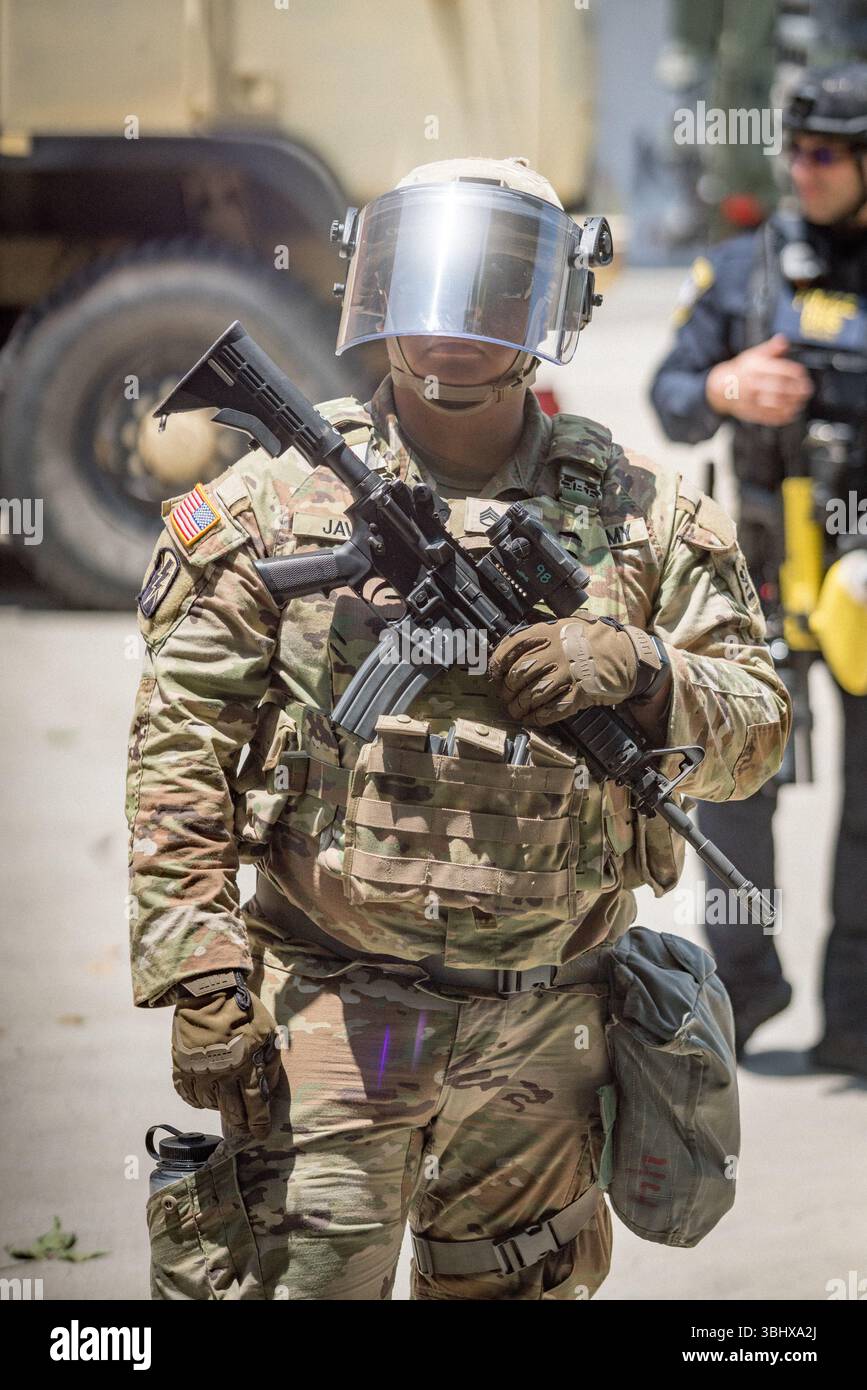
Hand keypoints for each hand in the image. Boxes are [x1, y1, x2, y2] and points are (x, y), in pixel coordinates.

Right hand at [171, 974, 281, 1138]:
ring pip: (210, 1104)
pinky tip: (203, 1097)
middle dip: (240, 1124)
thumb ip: (271, 1061)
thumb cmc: (243, 1010)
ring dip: (219, 1107)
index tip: (260, 1134)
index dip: (258, 1122)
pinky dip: (195, 1100)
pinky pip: (187, 1094)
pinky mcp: (182, 1066)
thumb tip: (270, 1086)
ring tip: (224, 1103)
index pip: (255, 1103)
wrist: (209, 992)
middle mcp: (223, 1074)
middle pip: (232, 1110)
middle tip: (244, 1131)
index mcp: (246, 1065)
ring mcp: (200, 1072)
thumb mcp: (268, 1032)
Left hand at [489, 613, 661, 724]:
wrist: (627, 653)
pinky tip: (532, 719)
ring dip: (520, 706)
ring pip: (532, 695)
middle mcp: (553, 653)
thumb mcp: (565, 626)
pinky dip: (538, 717)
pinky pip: (552, 709)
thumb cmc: (594, 639)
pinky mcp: (579, 693)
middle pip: (518, 676)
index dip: (497, 666)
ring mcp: (567, 674)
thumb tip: (512, 650)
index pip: (509, 649)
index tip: (494, 676)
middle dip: (508, 691)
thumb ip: (540, 637)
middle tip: (506, 697)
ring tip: (517, 711)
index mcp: (546, 634)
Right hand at [705, 334, 812, 426]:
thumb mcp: (754, 354)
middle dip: (795, 390)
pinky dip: (782, 417)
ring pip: (774, 404)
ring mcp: (750, 400)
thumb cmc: (742, 370)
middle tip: (807, 390)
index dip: (794, 373)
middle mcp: (752, 384)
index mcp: (755, 368)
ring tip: (801, 402)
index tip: (803, 374)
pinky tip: (791, 413)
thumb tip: (782, 340)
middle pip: (777, 387)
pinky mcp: (751, 413)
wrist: (723, 388)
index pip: (779, 370)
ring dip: (791, 404)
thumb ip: (771, 348)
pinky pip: (768, 417)